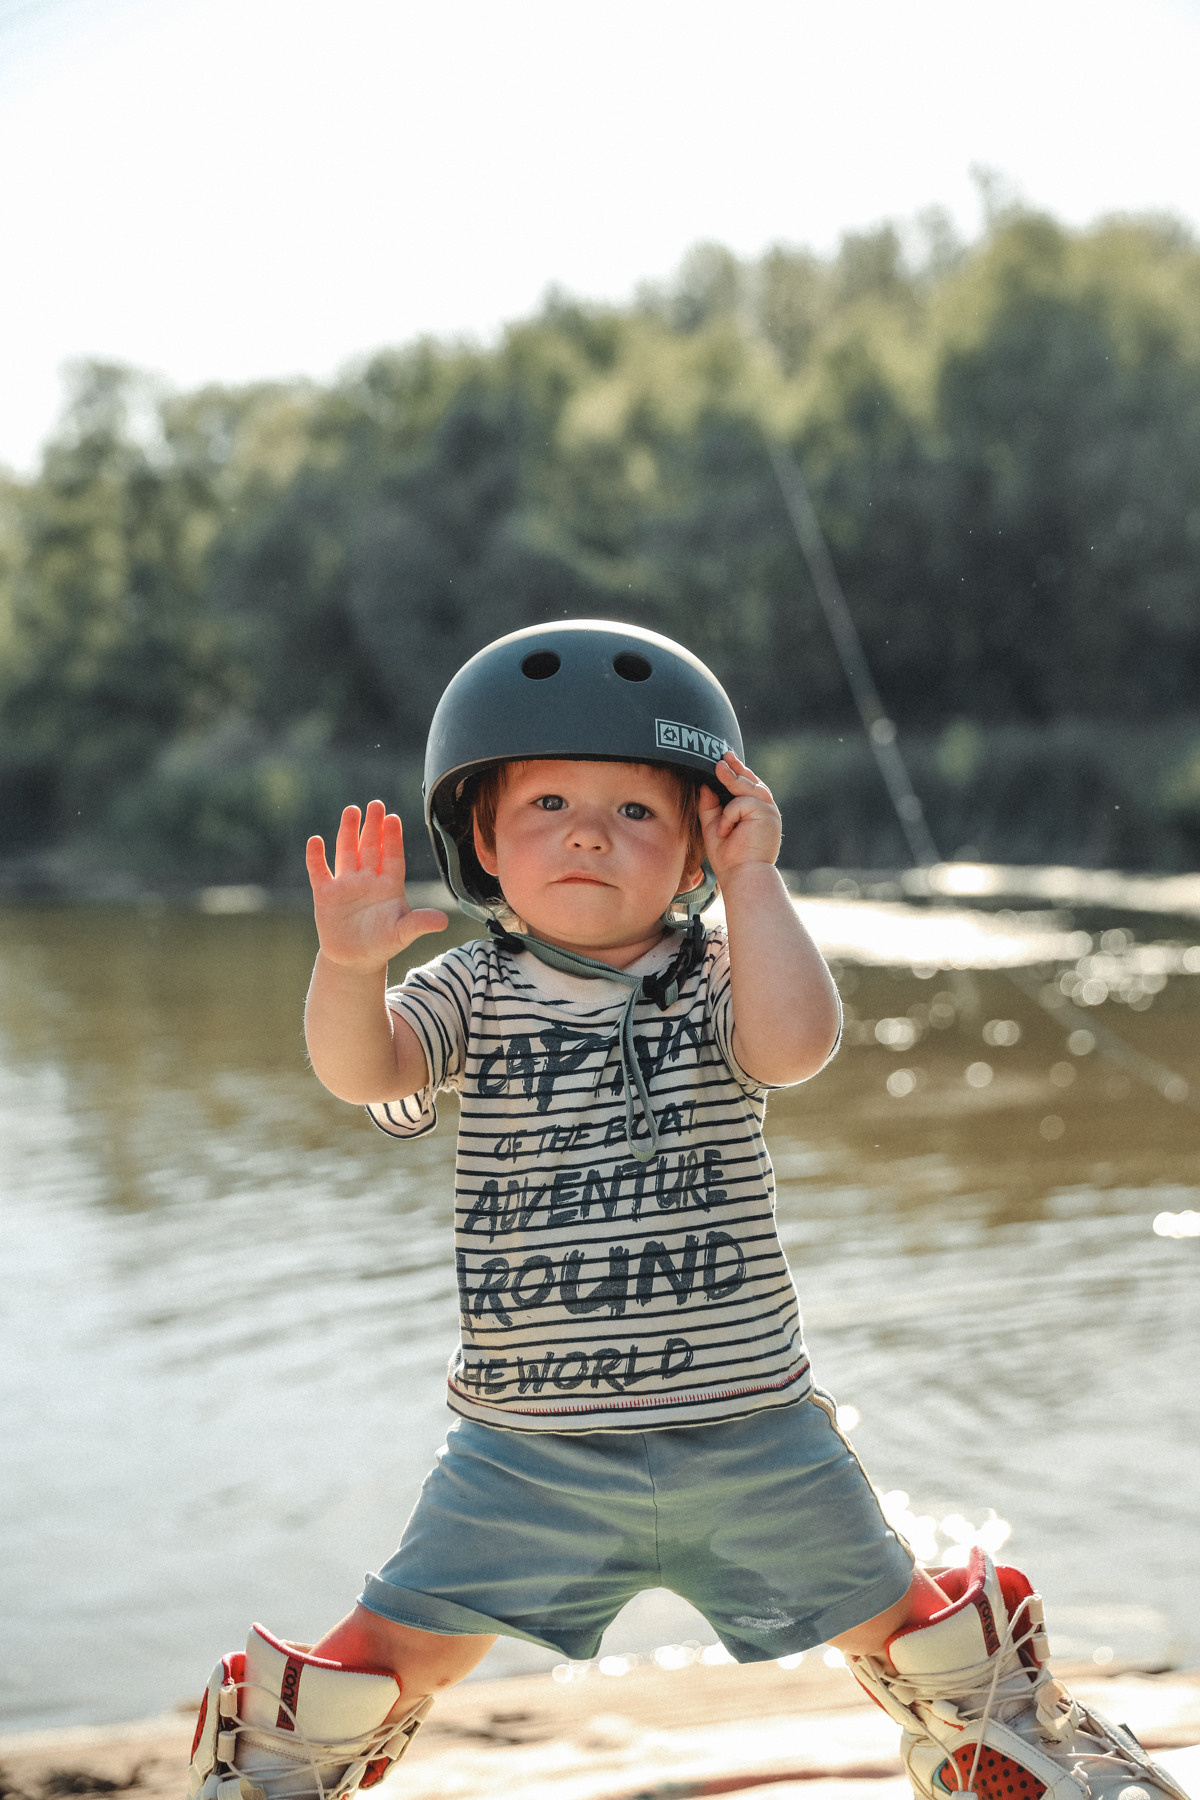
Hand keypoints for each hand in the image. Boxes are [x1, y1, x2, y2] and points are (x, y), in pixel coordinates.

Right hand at [305, 801, 447, 972]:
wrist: (355, 959)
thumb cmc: (382, 943)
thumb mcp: (403, 934)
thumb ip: (420, 924)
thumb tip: (445, 921)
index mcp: (389, 885)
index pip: (392, 856)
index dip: (393, 838)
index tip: (394, 818)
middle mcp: (368, 879)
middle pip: (371, 847)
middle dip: (373, 826)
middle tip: (376, 804)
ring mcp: (346, 885)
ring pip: (347, 852)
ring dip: (348, 832)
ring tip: (351, 810)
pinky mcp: (325, 894)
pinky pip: (319, 872)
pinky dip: (316, 857)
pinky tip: (315, 841)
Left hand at [698, 753, 781, 881]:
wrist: (742, 875)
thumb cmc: (729, 858)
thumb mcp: (713, 826)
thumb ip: (710, 806)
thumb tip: (704, 784)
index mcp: (755, 813)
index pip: (747, 786)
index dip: (737, 772)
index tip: (724, 759)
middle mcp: (765, 810)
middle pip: (750, 782)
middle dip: (736, 767)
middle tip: (721, 756)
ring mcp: (768, 811)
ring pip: (747, 787)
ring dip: (731, 779)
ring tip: (718, 768)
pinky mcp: (767, 814)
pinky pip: (741, 802)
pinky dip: (729, 815)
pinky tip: (725, 831)